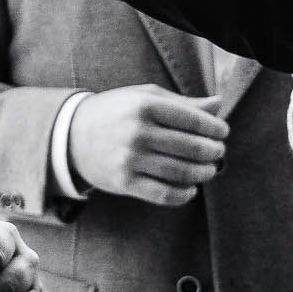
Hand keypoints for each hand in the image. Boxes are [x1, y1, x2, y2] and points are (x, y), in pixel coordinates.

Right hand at [69, 84, 228, 205]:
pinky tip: (190, 188)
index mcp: (145, 105)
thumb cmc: (114, 112)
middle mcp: (137, 132)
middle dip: (213, 151)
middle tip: (218, 152)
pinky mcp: (124, 182)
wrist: (70, 136)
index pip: (194, 119)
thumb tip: (219, 104)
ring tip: (209, 169)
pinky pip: (164, 194)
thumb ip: (182, 103)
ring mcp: (130, 159)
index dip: (215, 128)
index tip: (222, 132)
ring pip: (182, 172)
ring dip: (203, 173)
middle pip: (192, 148)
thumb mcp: (144, 97)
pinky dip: (184, 194)